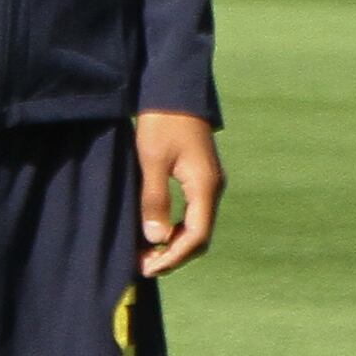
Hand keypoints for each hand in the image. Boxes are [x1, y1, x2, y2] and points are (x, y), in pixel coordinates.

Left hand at [135, 110, 224, 277]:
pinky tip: (155, 231)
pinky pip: (192, 212)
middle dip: (174, 255)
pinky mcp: (200, 176)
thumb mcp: (152, 159)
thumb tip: (156, 239)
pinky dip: (175, 228)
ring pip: (196, 225)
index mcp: (204, 185)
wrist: (175, 88)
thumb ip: (154, 199)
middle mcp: (212, 187)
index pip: (196, 236)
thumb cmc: (161, 121)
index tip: (148, 267)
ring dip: (174, 243)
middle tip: (143, 265)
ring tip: (146, 253)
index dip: (174, 257)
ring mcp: (208, 182)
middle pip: (199, 236)